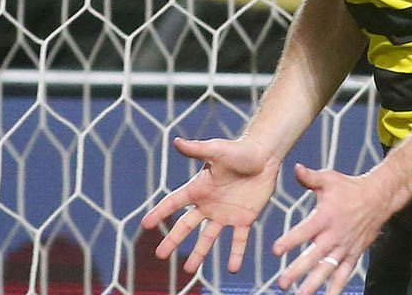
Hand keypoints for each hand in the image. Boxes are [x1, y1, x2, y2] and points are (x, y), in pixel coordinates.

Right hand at [141, 137, 280, 274]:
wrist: (265, 156)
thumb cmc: (241, 150)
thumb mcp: (218, 150)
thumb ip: (197, 149)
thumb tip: (176, 141)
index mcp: (199, 188)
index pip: (174, 202)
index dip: (159, 212)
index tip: (145, 225)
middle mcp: (209, 204)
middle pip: (186, 226)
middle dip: (173, 240)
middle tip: (160, 255)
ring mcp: (226, 214)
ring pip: (208, 238)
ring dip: (199, 254)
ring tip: (190, 270)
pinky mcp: (245, 219)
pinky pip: (238, 241)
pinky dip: (236, 254)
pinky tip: (233, 268)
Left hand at [272, 164, 399, 294]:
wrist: (379, 197)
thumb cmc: (349, 188)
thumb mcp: (329, 179)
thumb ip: (310, 177)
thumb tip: (295, 168)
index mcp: (325, 217)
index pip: (304, 232)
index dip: (290, 241)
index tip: (275, 251)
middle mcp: (334, 235)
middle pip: (313, 257)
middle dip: (297, 271)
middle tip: (282, 283)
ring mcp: (344, 247)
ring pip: (327, 269)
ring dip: (313, 284)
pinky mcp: (353, 254)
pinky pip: (344, 274)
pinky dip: (336, 287)